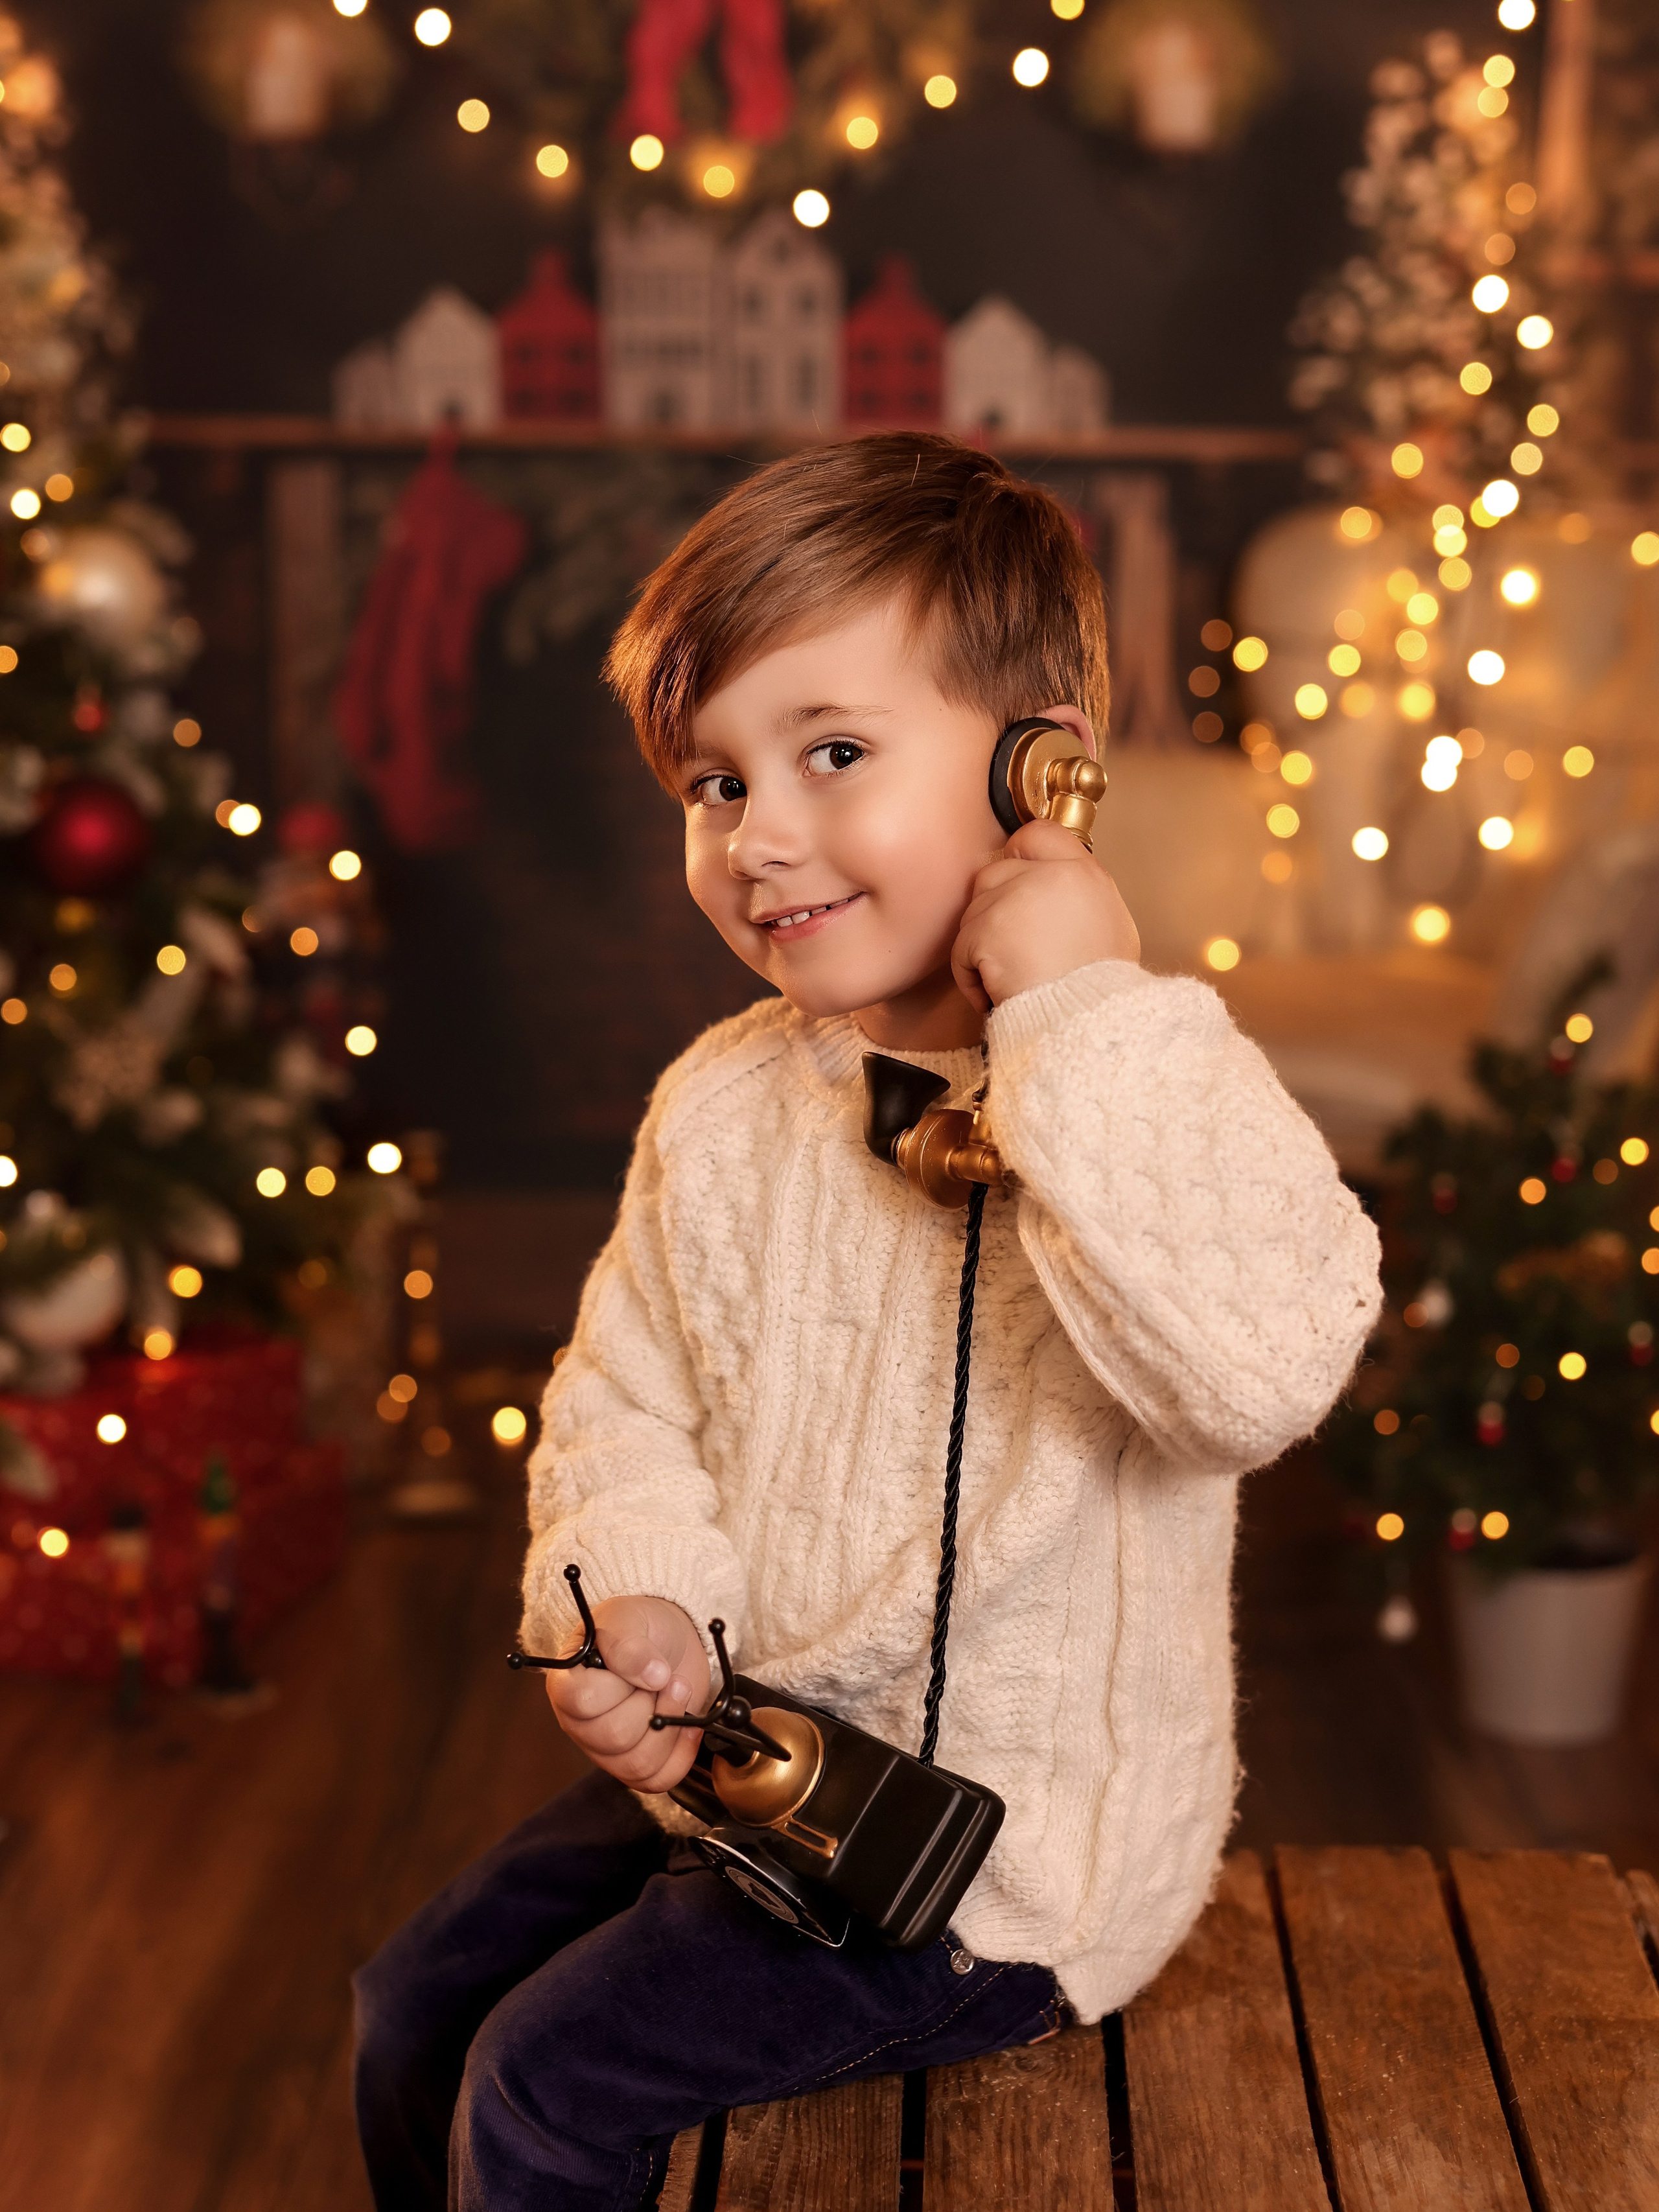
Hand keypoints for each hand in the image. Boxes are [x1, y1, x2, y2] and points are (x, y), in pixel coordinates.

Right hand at [544, 1593, 712, 1792]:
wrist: (666, 1639)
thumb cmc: (638, 1626)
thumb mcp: (627, 1617)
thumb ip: (629, 1643)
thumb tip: (652, 1675)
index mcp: (568, 1686)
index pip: (583, 1701)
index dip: (620, 1685)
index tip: (644, 1665)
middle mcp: (582, 1724)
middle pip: (614, 1737)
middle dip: (652, 1704)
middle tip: (665, 1677)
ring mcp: (608, 1750)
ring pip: (637, 1765)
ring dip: (670, 1726)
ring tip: (677, 1692)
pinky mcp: (636, 1763)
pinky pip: (658, 1779)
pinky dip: (682, 1753)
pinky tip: (689, 1723)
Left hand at [952, 819, 1139, 1013]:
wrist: (1090, 1024)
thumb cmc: (1101, 993)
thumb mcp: (1111, 931)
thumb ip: (1078, 901)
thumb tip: (1054, 900)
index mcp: (1086, 875)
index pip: (1038, 835)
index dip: (1018, 856)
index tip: (1014, 885)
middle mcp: (1052, 876)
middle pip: (994, 874)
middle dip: (992, 912)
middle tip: (1010, 950)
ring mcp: (1016, 898)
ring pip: (973, 914)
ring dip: (983, 949)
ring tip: (1011, 980)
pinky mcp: (987, 928)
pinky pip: (962, 949)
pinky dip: (972, 977)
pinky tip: (998, 994)